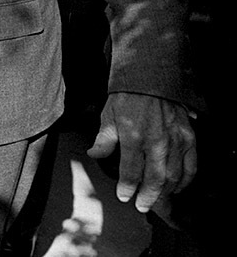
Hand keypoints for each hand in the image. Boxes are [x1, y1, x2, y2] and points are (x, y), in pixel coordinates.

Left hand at [87, 92, 196, 212]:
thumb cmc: (127, 97)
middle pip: (155, 179)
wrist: (151, 79)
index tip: (124, 196)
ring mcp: (175, 140)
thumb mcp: (108, 116)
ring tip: (158, 201)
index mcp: (133, 136)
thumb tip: (94, 154)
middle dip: (148, 197)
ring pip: (174, 176)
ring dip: (166, 192)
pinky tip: (178, 187)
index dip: (127, 188)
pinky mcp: (189, 138)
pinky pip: (190, 166)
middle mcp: (156, 141)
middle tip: (142, 207)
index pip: (131, 171)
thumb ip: (103, 139)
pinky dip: (185, 181)